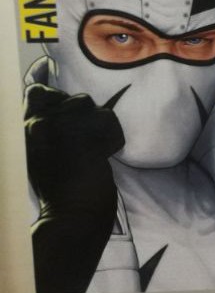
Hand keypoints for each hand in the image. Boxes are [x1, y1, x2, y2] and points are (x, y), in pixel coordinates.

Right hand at [24, 83, 124, 292]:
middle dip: (84, 114)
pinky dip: (112, 137)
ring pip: (91, 106)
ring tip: (90, 151)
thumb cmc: (61, 185)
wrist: (75, 215)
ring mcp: (61, 131)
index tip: (57, 88)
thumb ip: (41, 117)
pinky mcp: (84, 138)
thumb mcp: (41, 149)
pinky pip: (109, 120)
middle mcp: (38, 125)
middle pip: (74, 98)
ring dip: (98, 125)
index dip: (49, 87)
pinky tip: (102, 156)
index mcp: (26, 129)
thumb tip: (41, 77)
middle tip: (81, 144)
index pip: (36, 91)